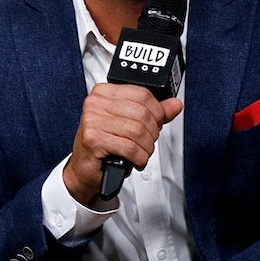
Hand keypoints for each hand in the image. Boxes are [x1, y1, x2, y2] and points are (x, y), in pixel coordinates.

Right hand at [63, 82, 182, 205]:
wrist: (84, 168)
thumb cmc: (104, 144)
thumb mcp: (129, 122)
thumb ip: (154, 112)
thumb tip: (175, 105)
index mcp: (104, 92)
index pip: (143, 94)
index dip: (157, 112)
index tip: (156, 124)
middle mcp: (96, 103)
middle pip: (142, 114)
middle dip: (152, 132)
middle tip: (147, 142)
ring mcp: (93, 120)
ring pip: (138, 131)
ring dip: (146, 147)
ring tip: (141, 152)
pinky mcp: (93, 139)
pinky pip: (130, 148)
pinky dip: (139, 157)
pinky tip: (135, 160)